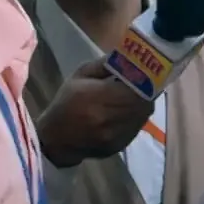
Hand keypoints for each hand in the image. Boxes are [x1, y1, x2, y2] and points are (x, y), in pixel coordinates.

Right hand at [36, 59, 156, 168]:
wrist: (56, 139)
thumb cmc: (66, 103)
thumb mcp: (80, 76)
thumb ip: (104, 64)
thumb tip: (126, 57)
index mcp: (99, 96)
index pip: (136, 86)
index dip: (144, 79)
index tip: (143, 72)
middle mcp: (111, 117)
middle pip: (144, 102)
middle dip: (147, 91)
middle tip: (144, 83)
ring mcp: (117, 134)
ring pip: (143, 115)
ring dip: (143, 104)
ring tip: (136, 96)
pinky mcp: (120, 145)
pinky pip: (137, 127)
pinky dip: (136, 117)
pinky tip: (127, 112)